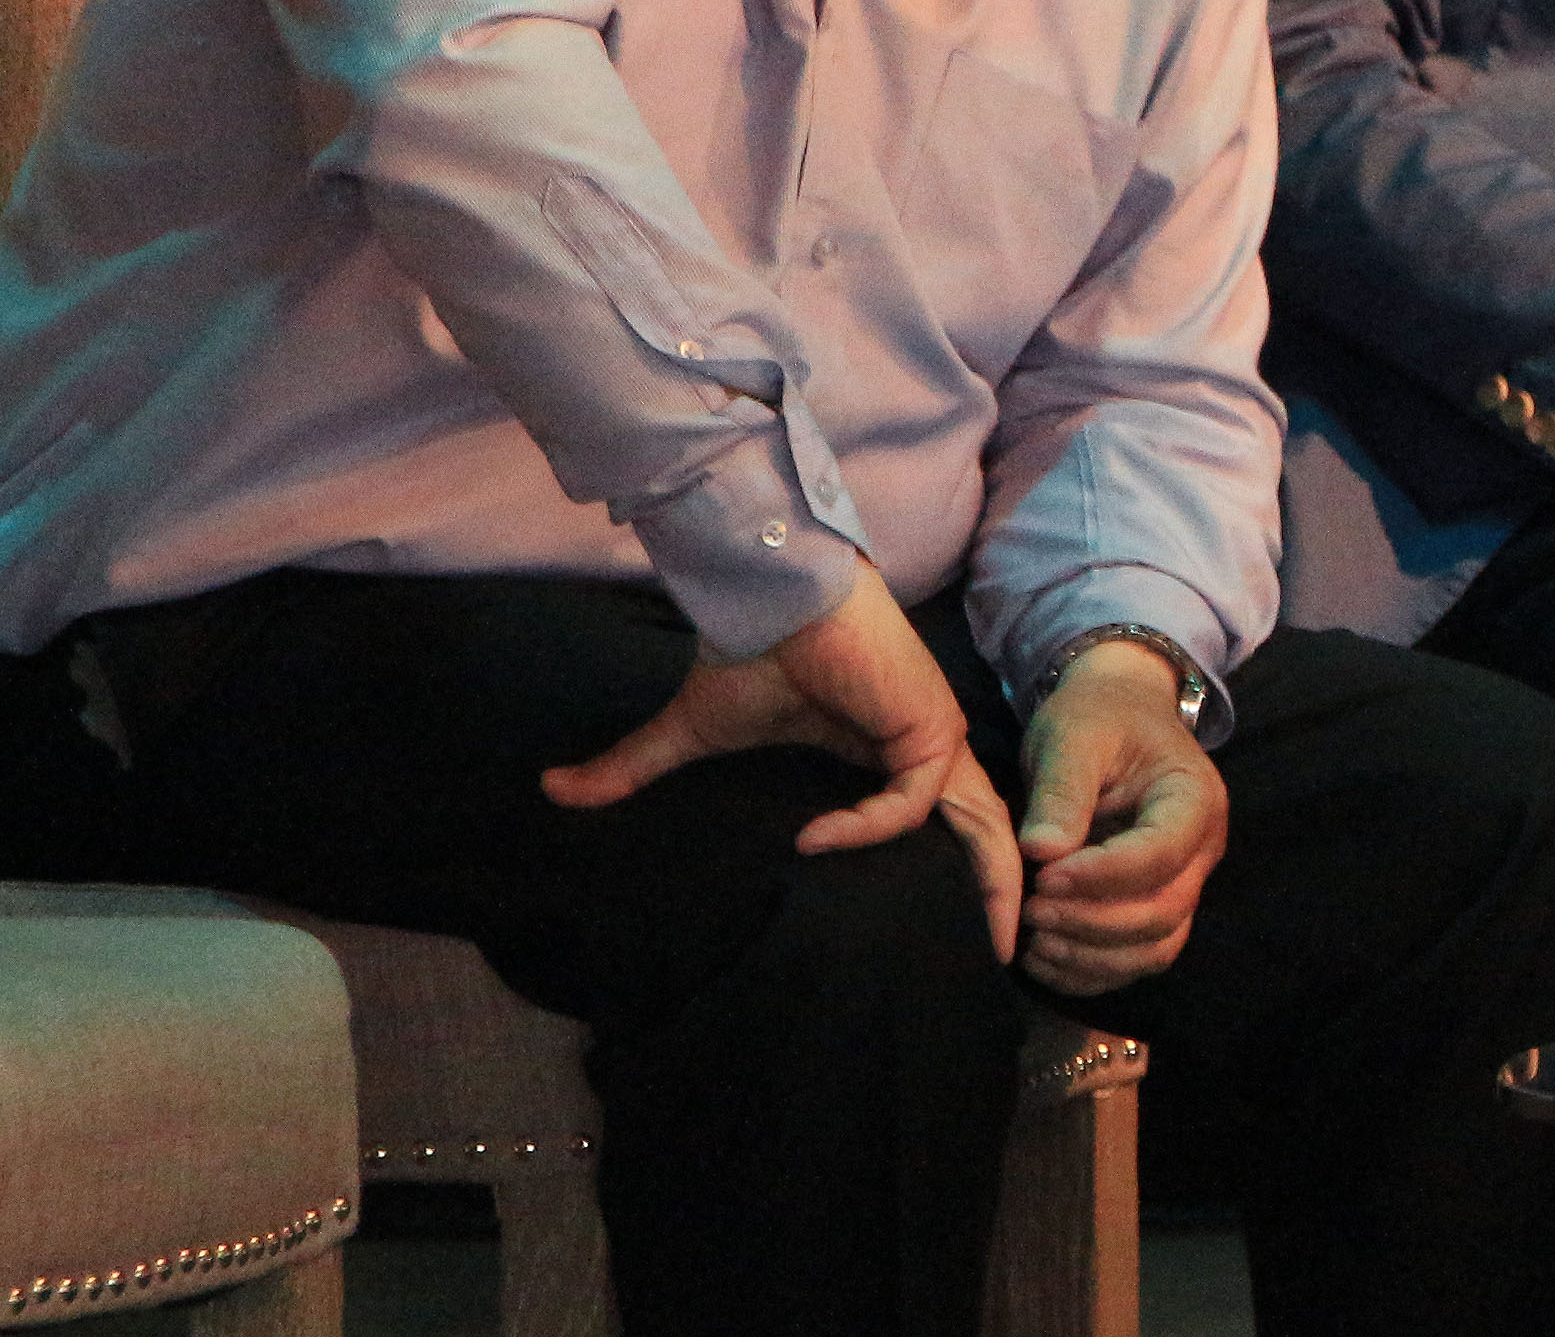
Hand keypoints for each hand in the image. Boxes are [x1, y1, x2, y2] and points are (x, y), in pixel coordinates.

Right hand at [542, 561, 1022, 965]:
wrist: (763, 594)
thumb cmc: (745, 651)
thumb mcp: (690, 732)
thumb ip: (636, 769)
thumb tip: (553, 790)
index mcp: (889, 753)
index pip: (946, 820)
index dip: (960, 869)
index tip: (958, 930)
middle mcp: (922, 748)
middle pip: (985, 830)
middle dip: (1001, 893)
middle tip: (1002, 961)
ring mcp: (931, 736)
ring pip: (979, 822)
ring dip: (989, 881)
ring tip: (982, 942)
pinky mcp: (924, 726)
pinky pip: (910, 797)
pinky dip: (868, 825)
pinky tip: (814, 837)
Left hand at [1011, 641, 1229, 996]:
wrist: (1115, 716)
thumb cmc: (1097, 718)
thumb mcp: (1074, 735)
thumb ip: (1062, 791)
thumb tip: (1042, 852)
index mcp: (1193, 798)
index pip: (1161, 853)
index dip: (1103, 875)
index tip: (1043, 876)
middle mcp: (1201, 850)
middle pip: (1162, 911)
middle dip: (1092, 921)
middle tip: (1029, 908)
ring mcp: (1183, 885)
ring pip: (1154, 947)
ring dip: (1092, 955)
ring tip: (1034, 938)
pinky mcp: (1155, 909)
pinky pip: (1135, 960)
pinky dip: (1090, 971)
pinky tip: (1043, 957)